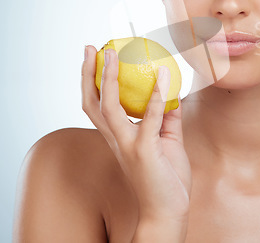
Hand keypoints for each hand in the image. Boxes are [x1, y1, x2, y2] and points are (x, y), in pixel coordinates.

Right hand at [81, 45, 191, 222]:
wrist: (167, 211)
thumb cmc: (166, 177)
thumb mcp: (167, 139)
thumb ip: (167, 116)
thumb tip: (172, 91)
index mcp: (118, 137)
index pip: (97, 105)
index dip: (91, 81)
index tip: (94, 57)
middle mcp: (116, 139)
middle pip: (91, 102)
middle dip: (87, 74)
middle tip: (91, 47)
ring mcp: (127, 145)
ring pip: (109, 107)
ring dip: (109, 77)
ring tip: (113, 52)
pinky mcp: (144, 151)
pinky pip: (151, 117)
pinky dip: (156, 95)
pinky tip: (164, 74)